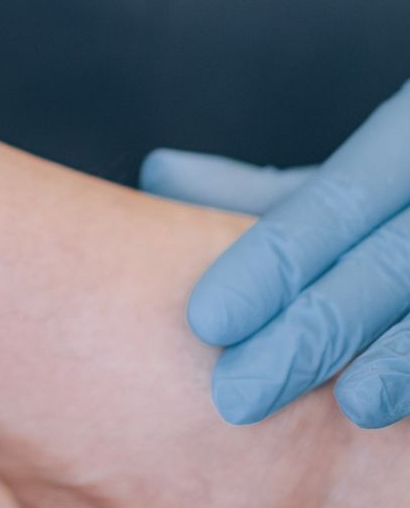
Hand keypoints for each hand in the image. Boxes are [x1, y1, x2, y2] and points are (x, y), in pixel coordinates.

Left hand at [142, 82, 409, 427]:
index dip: (272, 262)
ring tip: (353, 406)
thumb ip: (273, 191)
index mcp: (407, 137)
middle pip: (391, 260)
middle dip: (317, 328)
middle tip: (237, 393)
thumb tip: (158, 177)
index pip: (333, 202)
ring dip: (406, 359)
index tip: (205, 323)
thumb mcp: (370, 173)